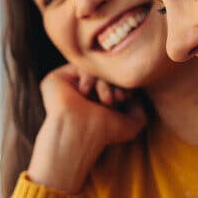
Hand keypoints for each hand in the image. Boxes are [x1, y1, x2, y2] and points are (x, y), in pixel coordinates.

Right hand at [28, 64, 146, 192]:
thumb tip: (137, 92)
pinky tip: (85, 91)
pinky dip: (88, 76)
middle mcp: (83, 92)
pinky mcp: (57, 78)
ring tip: (106, 100)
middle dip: (114, 83)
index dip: (123, 84)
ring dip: (104, 82)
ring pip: (93, 69)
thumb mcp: (132, 124)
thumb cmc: (104, 133)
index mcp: (96, 100)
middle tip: (117, 98)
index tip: (127, 96)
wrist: (79, 132)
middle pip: (104, 73)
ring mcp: (69, 85)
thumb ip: (141, 108)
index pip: (113, 80)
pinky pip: (78, 64)